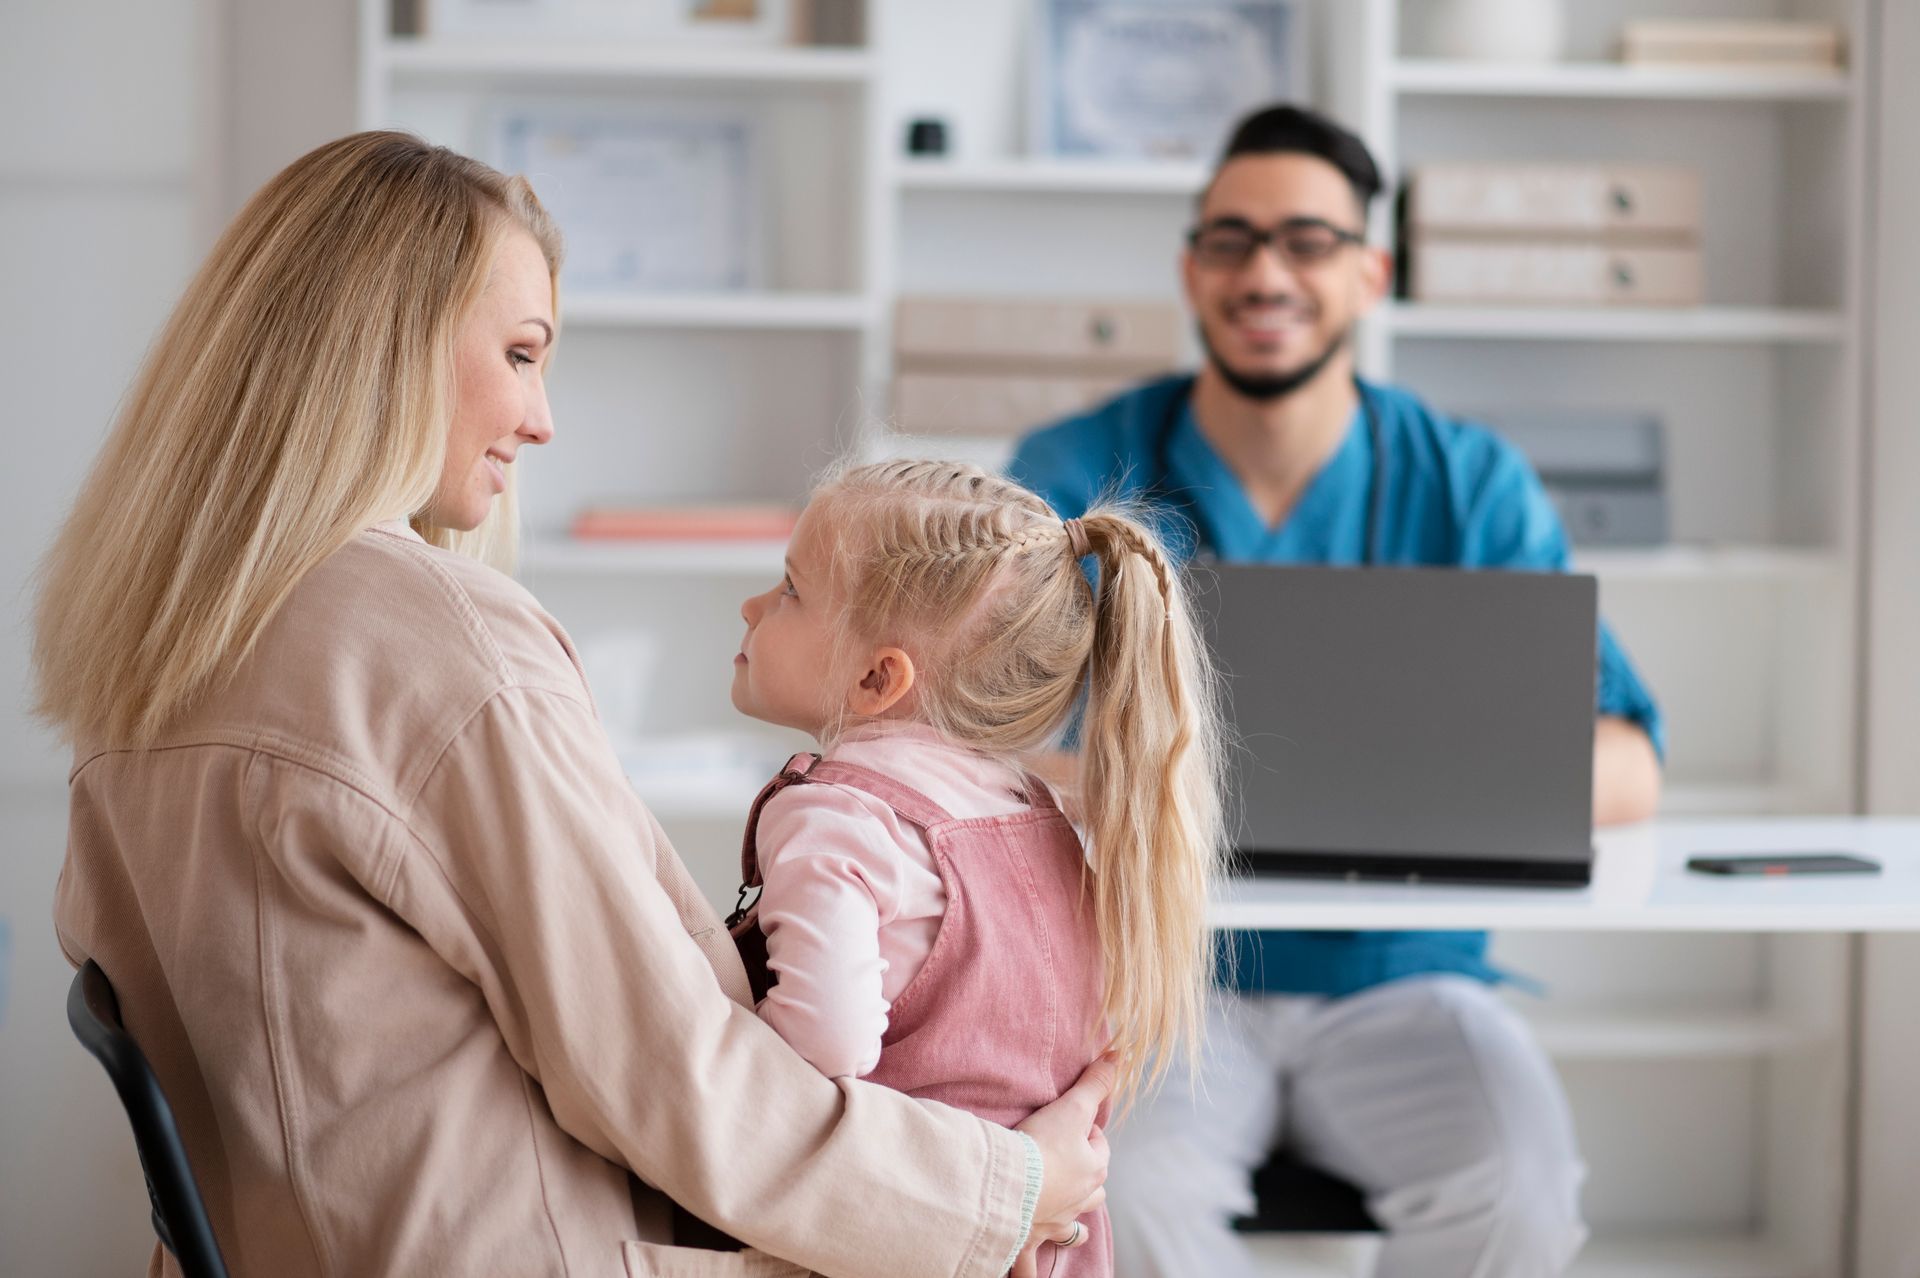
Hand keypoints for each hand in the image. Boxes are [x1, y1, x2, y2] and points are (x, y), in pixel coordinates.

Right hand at [1009, 1054, 1114, 1275]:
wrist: (1009, 1186)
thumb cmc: (1041, 1146)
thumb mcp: (1071, 1107)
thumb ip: (1095, 1083)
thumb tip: (1121, 1055)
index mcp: (1093, 1171)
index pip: (1099, 1147)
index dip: (1086, 1131)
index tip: (1067, 1120)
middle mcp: (1080, 1201)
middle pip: (1093, 1190)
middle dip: (1084, 1176)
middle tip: (1062, 1158)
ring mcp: (1055, 1224)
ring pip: (1073, 1226)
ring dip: (1070, 1219)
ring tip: (1060, 1208)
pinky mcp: (1028, 1240)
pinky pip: (1032, 1264)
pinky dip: (1030, 1268)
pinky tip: (1027, 1271)